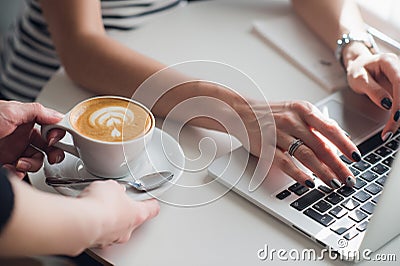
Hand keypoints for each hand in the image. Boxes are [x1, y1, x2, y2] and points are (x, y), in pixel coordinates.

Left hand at [0, 101, 64, 177]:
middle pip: (47, 148)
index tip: (53, 139)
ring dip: (32, 164)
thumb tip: (57, 116)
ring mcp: (13, 153)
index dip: (55, 135)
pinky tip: (11, 168)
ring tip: (21, 163)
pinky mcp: (6, 165)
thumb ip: (37, 111)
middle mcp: (20, 138)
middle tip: (53, 157)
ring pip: (36, 162)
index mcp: (24, 123)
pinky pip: (21, 173)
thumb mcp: (11, 110)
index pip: (49, 129)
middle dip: (53, 153)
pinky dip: (19, 173)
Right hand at [78, 180, 159, 247]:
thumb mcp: (112, 186)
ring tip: (97, 206)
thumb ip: (116, 188)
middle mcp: (127, 230)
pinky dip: (94, 225)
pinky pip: (97, 232)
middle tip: (115, 200)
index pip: (152, 209)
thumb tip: (114, 189)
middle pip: (131, 219)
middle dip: (123, 210)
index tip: (151, 201)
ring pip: (113, 227)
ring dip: (108, 218)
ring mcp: (111, 238)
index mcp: (137, 214)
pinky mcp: (95, 242)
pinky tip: (87, 215)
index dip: (151, 203)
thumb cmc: (101, 205)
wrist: (81, 223)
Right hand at [239, 100, 359, 188]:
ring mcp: (278, 133)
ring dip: (322, 171)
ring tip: (333, 183)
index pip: (330, 128)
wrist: (242, 112)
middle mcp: (292, 120)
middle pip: (320, 145)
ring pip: (305, 155)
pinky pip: (285, 162)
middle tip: (348, 179)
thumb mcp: (296, 111)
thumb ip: (315, 125)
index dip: (345, 145)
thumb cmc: (271, 114)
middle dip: (337, 165)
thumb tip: (336, 144)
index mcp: (303, 109)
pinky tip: (308, 182)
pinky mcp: (266, 146)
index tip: (355, 158)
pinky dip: (298, 173)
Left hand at [344, 42, 399, 140]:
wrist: (360, 65)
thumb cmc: (358, 70)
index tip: (394, 118)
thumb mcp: (358, 79)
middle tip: (390, 130)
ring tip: (390, 130)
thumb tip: (387, 104)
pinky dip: (399, 113)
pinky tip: (394, 123)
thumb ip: (372, 90)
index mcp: (389, 62)